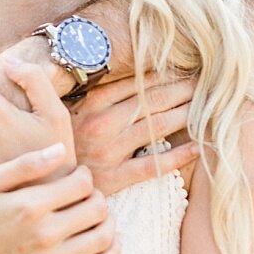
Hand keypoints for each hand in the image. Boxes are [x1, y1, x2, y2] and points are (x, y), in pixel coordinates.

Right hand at [0, 147, 116, 253]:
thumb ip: (23, 165)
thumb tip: (61, 150)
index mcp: (28, 206)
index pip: (82, 184)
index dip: (85, 175)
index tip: (76, 176)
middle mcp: (43, 234)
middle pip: (98, 208)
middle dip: (97, 196)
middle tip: (85, 195)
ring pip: (104, 237)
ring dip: (107, 222)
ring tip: (95, 215)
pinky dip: (111, 253)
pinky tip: (105, 241)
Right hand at [69, 75, 201, 193]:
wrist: (45, 184)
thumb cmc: (64, 144)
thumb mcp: (73, 111)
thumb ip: (101, 94)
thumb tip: (134, 72)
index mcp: (92, 102)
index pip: (138, 82)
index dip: (166, 75)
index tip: (187, 69)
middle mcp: (101, 123)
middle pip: (153, 100)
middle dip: (183, 90)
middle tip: (207, 83)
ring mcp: (108, 151)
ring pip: (157, 126)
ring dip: (187, 114)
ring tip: (207, 108)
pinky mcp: (114, 178)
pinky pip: (153, 164)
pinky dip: (179, 154)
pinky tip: (198, 147)